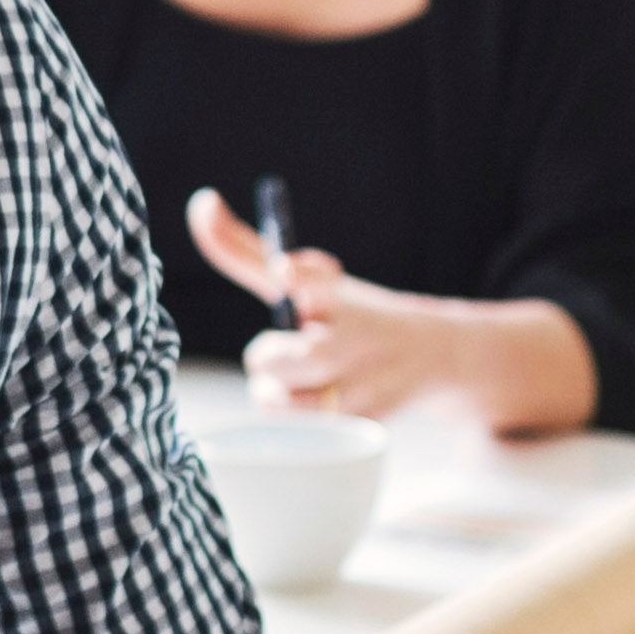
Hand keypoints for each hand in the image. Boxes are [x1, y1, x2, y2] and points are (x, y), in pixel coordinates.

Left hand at [182, 194, 589, 431]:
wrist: (432, 356)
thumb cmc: (349, 314)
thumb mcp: (309, 280)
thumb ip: (246, 249)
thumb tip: (201, 202)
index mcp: (335, 293)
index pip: (316, 279)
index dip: (301, 274)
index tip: (286, 270)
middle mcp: (355, 334)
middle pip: (289, 356)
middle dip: (269, 357)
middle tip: (278, 352)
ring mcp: (366, 381)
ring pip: (287, 400)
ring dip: (276, 393)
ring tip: (292, 382)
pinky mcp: (369, 422)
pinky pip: (307, 431)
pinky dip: (298, 421)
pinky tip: (314, 404)